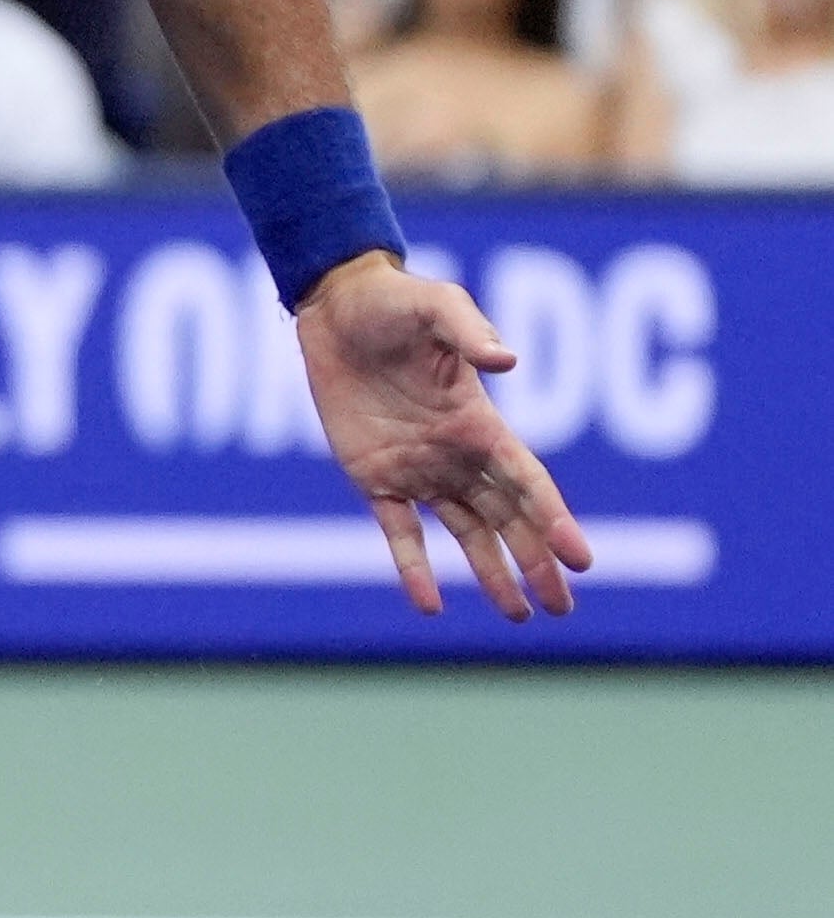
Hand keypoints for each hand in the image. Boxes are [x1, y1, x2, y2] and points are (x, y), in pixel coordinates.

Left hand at [297, 256, 591, 619]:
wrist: (336, 308)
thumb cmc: (396, 302)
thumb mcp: (437, 308)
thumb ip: (470, 333)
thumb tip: (507, 360)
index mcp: (482, 424)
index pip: (530, 484)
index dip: (555, 522)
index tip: (581, 560)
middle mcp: (458, 455)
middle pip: (508, 519)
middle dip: (537, 562)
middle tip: (562, 608)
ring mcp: (417, 469)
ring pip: (465, 534)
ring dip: (492, 573)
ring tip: (518, 614)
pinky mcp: (372, 477)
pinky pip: (398, 532)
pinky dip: (413, 568)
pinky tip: (430, 605)